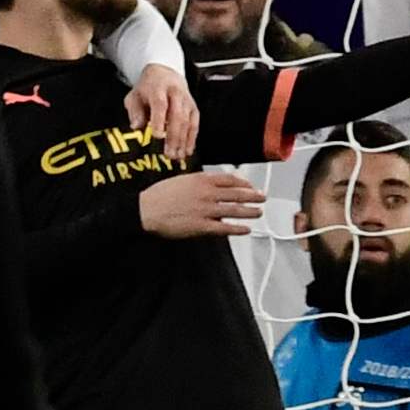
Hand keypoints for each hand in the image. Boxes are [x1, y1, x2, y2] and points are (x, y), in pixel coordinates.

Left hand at [123, 64, 199, 161]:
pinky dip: (192, 138)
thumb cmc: (148, 88)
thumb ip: (135, 111)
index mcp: (158, 89)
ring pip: (187, 121)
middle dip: (173, 136)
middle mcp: (175, 94)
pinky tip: (188, 150)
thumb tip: (136, 127)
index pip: (160, 104)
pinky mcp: (193, 108)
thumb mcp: (135, 96)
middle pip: (176, 116)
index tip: (156, 135)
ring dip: (183, 141)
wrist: (165, 74)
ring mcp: (186, 101)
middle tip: (169, 153)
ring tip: (178, 156)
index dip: (159, 120)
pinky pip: (194, 124)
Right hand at [139, 169, 265, 237]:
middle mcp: (207, 194)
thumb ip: (200, 181)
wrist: (146, 209)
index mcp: (202, 180)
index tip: (251, 186)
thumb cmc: (160, 194)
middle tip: (262, 198)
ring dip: (249, 212)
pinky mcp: (201, 226)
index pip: (230, 179)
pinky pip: (224, 228)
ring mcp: (206, 210)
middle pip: (237, 194)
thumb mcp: (182, 179)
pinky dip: (237, 229)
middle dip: (253, 196)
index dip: (244, 183)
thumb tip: (214, 184)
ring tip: (259, 212)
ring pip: (234, 211)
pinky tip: (245, 229)